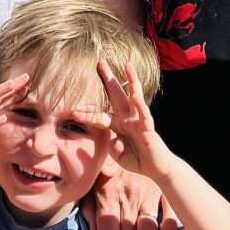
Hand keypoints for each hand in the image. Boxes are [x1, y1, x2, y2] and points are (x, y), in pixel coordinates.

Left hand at [97, 59, 173, 180]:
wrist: (156, 168)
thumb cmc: (137, 160)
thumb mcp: (118, 155)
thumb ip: (113, 146)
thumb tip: (114, 140)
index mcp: (118, 124)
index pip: (99, 115)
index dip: (87, 113)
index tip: (73, 110)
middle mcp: (128, 118)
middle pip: (116, 94)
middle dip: (109, 78)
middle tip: (100, 61)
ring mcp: (138, 120)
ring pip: (134, 96)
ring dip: (131, 80)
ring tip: (128, 65)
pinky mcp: (148, 127)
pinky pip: (144, 115)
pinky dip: (140, 105)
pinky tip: (136, 95)